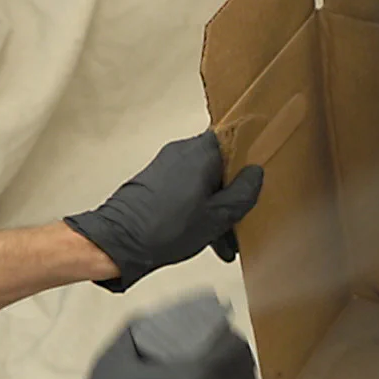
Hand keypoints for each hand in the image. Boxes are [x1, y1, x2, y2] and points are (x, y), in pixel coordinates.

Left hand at [65, 131, 262, 292]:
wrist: (119, 242)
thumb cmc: (167, 228)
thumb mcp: (219, 216)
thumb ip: (243, 192)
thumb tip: (256, 174)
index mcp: (202, 152)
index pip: (234, 137)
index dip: (250, 154)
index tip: (258, 174)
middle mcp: (182, 151)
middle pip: (220, 162)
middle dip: (233, 191)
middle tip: (241, 218)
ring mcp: (166, 164)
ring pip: (204, 179)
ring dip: (215, 205)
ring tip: (223, 240)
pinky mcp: (154, 180)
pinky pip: (186, 188)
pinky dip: (198, 207)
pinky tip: (204, 236)